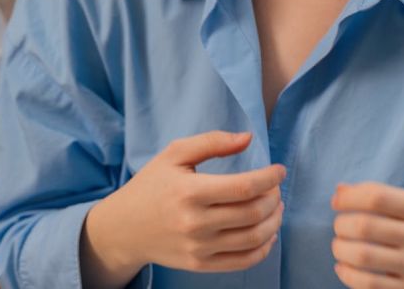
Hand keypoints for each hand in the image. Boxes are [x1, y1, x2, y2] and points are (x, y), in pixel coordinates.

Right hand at [81, 131, 285, 288]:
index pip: (244, 187)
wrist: (124, 228)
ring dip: (274, 221)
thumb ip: (212, 142)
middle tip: (275, 188)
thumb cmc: (151, 186)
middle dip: (274, 198)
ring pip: (254, 238)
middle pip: (253, 213)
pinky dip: (264, 248)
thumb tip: (248, 138)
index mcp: (189, 192)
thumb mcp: (174, 154)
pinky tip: (266, 232)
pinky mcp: (200, 265)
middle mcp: (195, 223)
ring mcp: (198, 248)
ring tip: (275, 207)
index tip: (279, 170)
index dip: (269, 178)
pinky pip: (243, 261)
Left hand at [331, 182, 403, 288]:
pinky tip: (344, 267)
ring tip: (340, 247)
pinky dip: (346, 274)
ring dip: (340, 249)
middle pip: (364, 226)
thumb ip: (382, 198)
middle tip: (340, 227)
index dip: (348, 198)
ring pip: (361, 256)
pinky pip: (366, 283)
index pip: (377, 196)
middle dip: (340, 225)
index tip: (336, 202)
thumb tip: (340, 190)